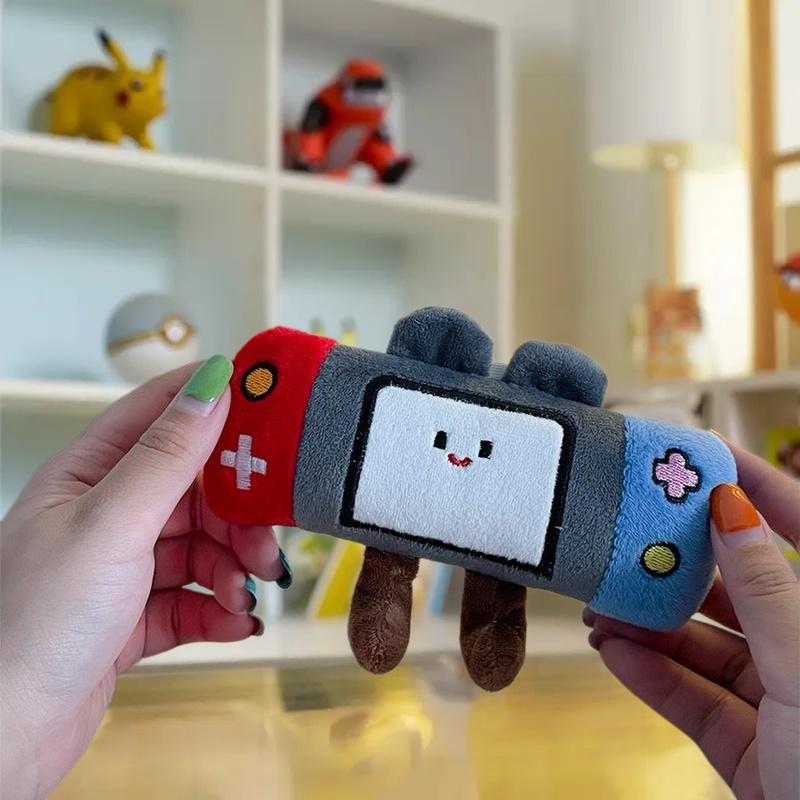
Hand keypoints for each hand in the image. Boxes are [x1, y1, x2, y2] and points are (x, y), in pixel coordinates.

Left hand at [0, 358, 286, 798]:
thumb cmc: (30, 625)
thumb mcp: (111, 525)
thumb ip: (168, 456)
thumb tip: (212, 385)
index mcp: (89, 474)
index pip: (161, 414)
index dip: (216, 404)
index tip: (271, 408)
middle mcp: (107, 515)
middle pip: (196, 490)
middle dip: (237, 516)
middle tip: (263, 544)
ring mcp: (121, 567)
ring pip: (202, 547)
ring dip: (233, 571)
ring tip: (243, 597)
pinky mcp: (134, 616)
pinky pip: (194, 599)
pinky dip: (221, 610)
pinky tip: (234, 623)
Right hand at [585, 441, 798, 798]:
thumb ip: (764, 590)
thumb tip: (728, 506)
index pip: (798, 529)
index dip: (754, 485)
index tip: (701, 453)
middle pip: (739, 590)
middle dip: (678, 566)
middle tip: (627, 538)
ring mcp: (782, 705)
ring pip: (708, 646)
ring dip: (651, 626)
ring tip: (601, 606)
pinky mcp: (752, 749)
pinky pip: (695, 700)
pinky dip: (653, 676)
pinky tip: (615, 653)